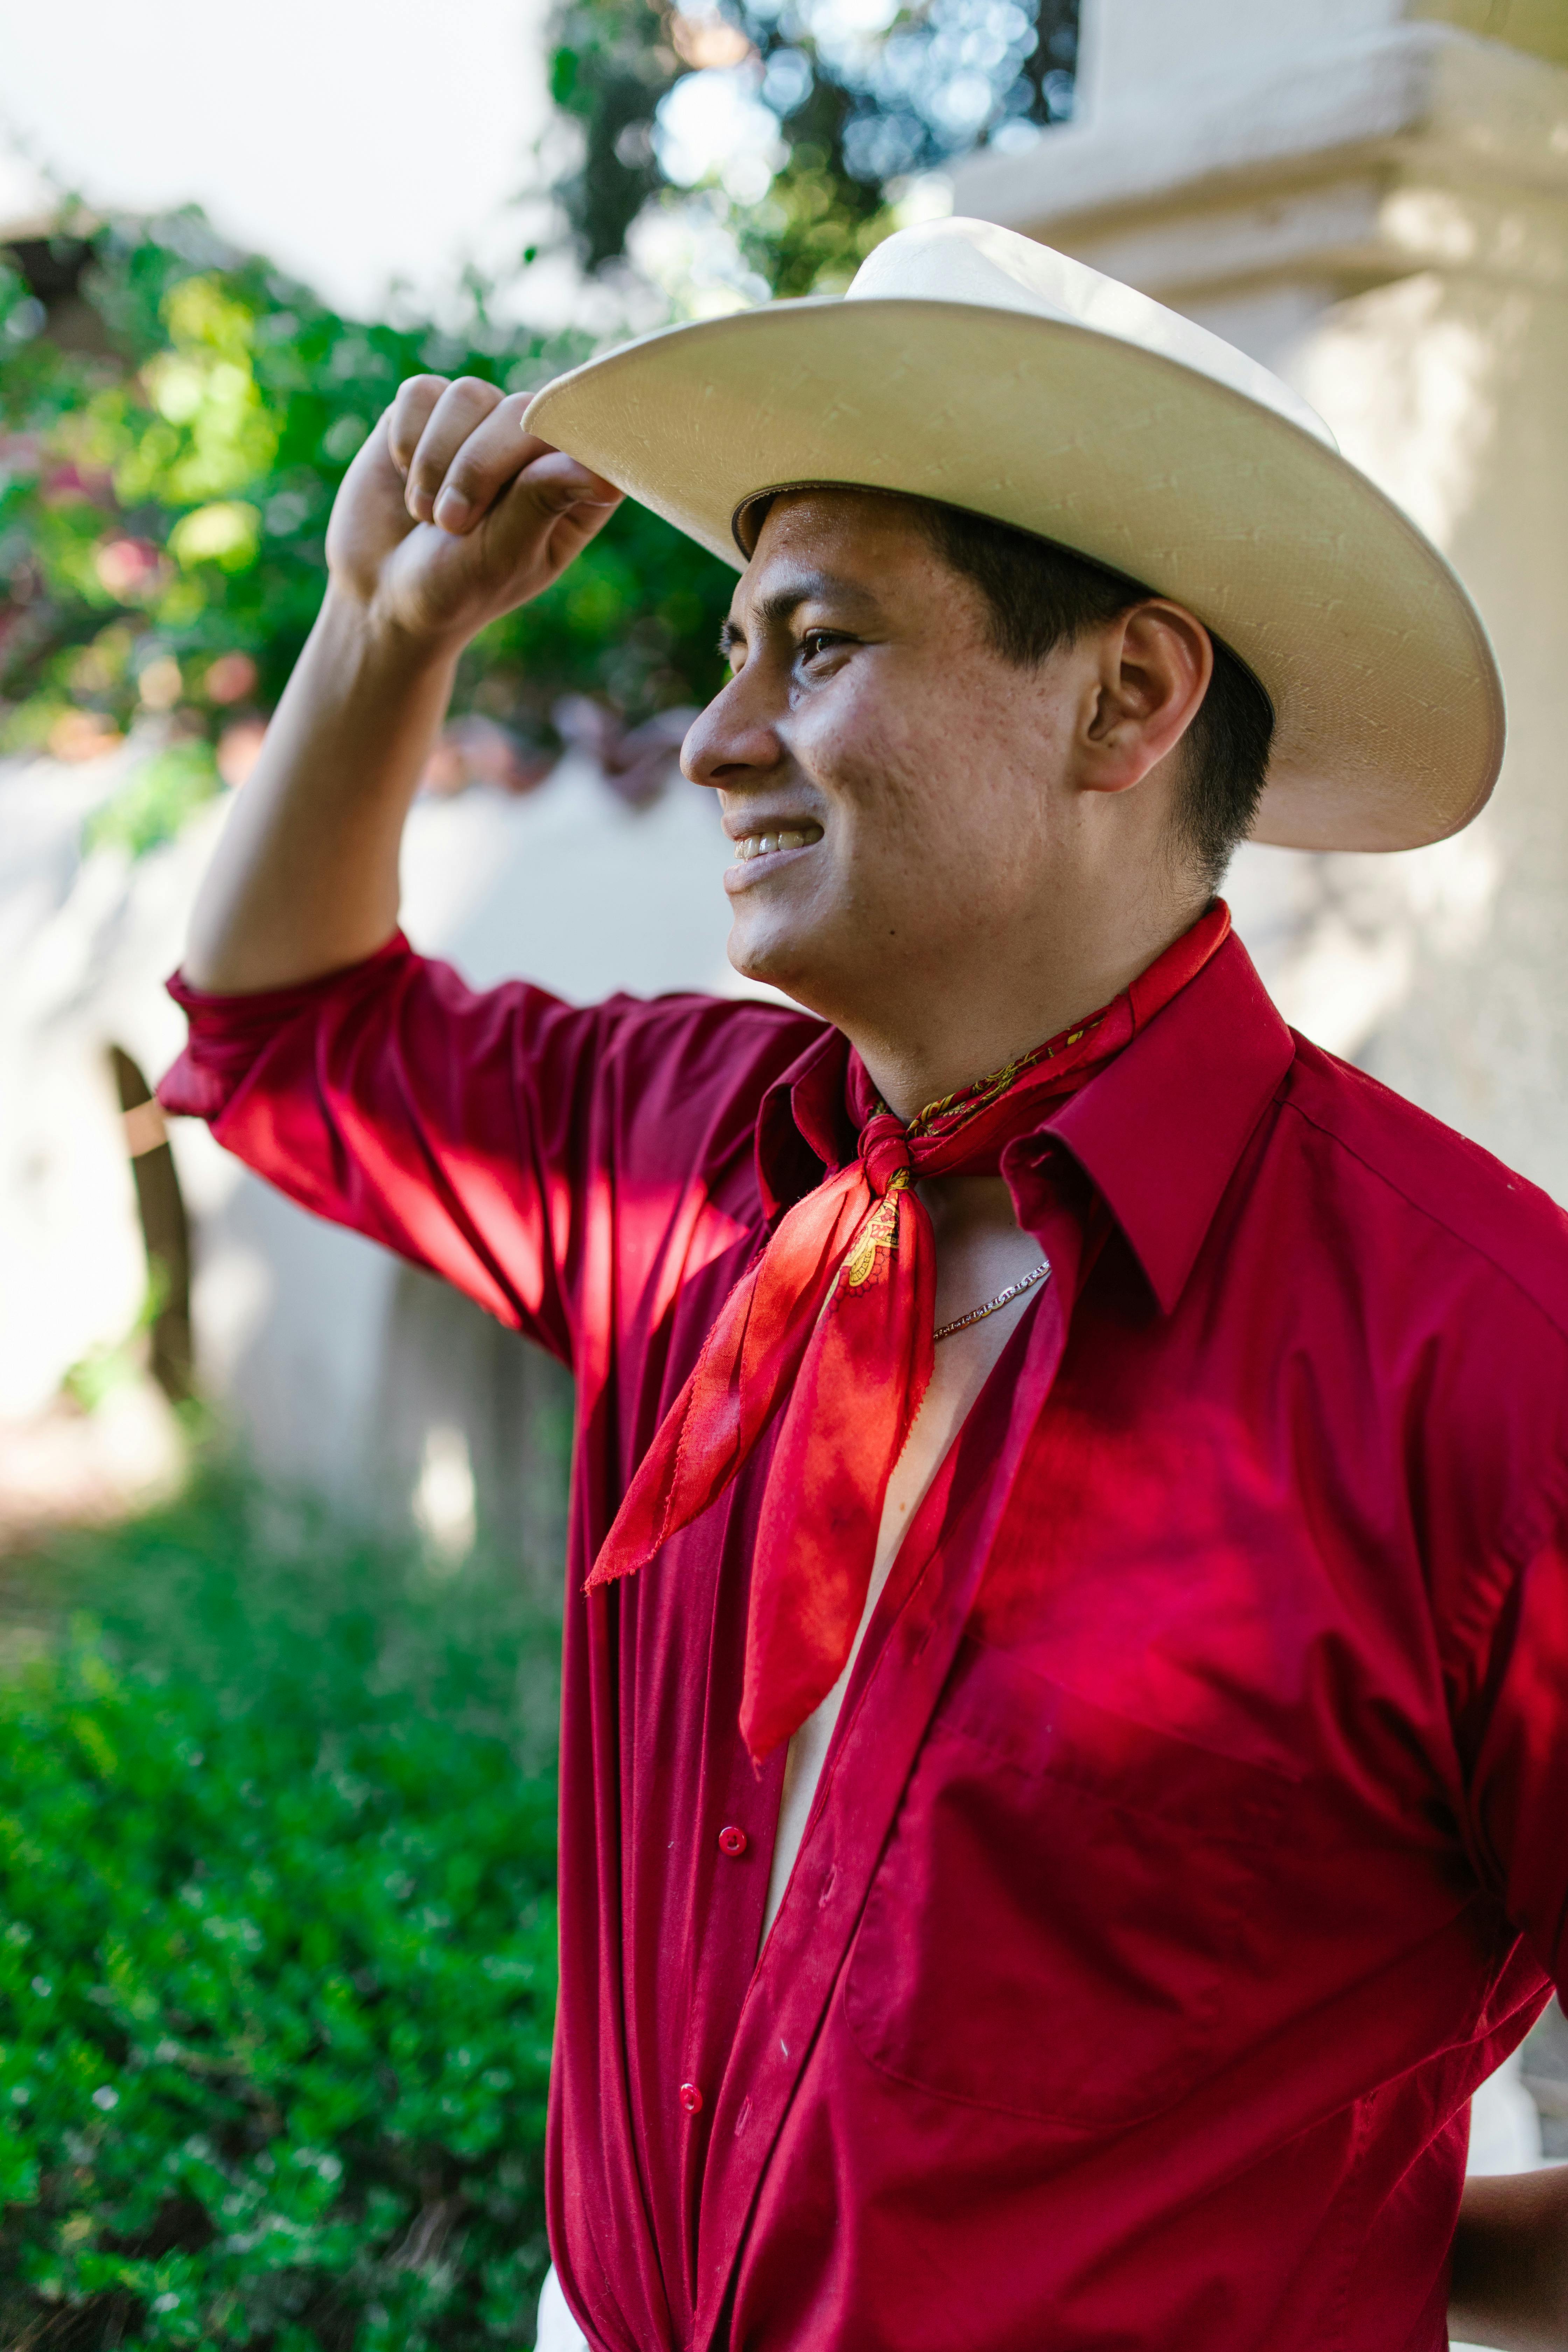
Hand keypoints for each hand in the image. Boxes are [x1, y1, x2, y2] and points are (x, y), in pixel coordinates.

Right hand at [325, 375, 623, 649]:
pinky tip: (405, 479)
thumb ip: (543, 502)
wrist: (382, 589)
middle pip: (522, 410)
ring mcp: (482, 423)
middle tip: (451, 524)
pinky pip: (422, 393)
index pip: (591, 438)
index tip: (535, 481)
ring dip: (436, 460)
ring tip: (427, 513)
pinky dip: (407, 440)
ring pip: (469, 395)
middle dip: (478, 468)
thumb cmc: (458, 585)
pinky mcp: (430, 411)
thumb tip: (602, 473)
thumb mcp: (504, 555)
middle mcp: (532, 445)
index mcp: (574, 488)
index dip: (568, 445)